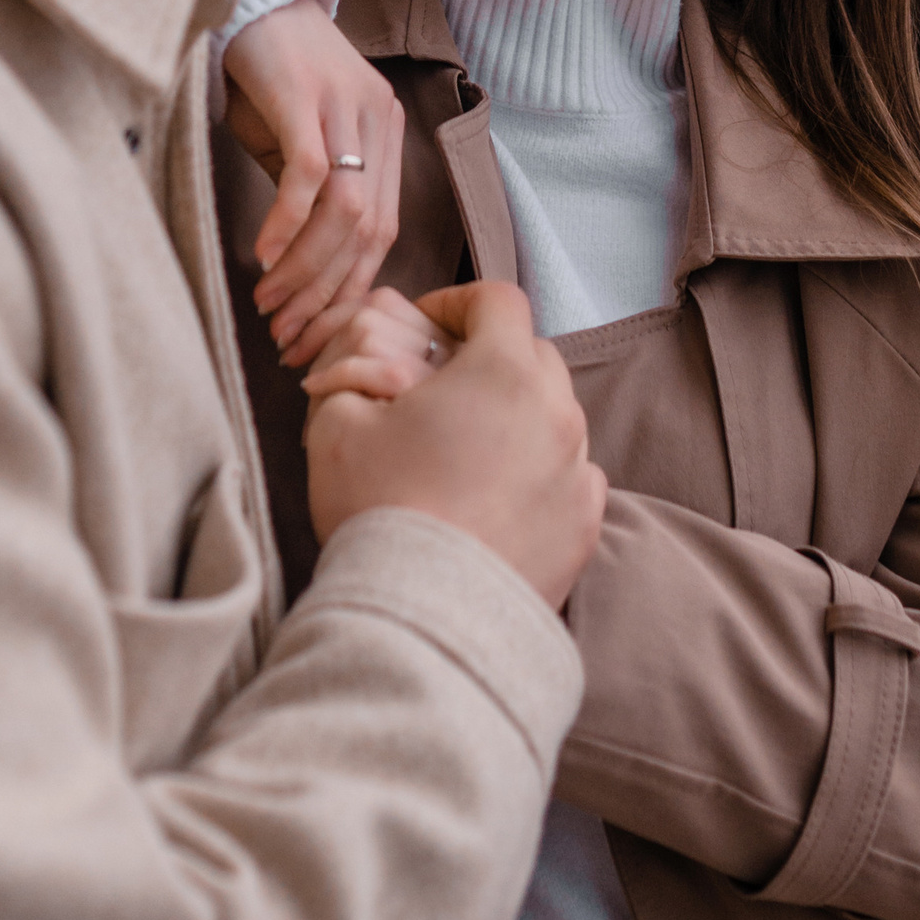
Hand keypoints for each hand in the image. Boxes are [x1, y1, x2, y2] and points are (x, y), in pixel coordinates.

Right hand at [221, 0, 404, 354]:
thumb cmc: (269, 74)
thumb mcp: (300, 138)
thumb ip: (314, 193)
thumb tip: (301, 262)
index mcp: (388, 135)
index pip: (384, 231)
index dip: (352, 290)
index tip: (317, 332)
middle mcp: (380, 122)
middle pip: (370, 230)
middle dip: (328, 294)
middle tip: (291, 335)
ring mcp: (346, 107)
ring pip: (345, 212)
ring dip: (306, 268)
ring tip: (272, 303)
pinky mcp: (307, 96)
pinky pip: (309, 175)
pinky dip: (288, 223)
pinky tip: (265, 255)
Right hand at [304, 282, 606, 609]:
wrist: (423, 617)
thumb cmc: (378, 508)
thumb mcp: (336, 422)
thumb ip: (353, 371)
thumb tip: (368, 362)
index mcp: (504, 371)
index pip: (498, 301)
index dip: (458, 303)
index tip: (427, 328)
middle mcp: (558, 412)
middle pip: (534, 355)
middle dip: (490, 358)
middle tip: (441, 388)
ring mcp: (578, 471)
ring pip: (556, 416)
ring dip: (517, 417)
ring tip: (467, 449)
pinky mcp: (584, 526)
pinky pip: (571, 476)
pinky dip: (540, 472)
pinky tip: (498, 497)